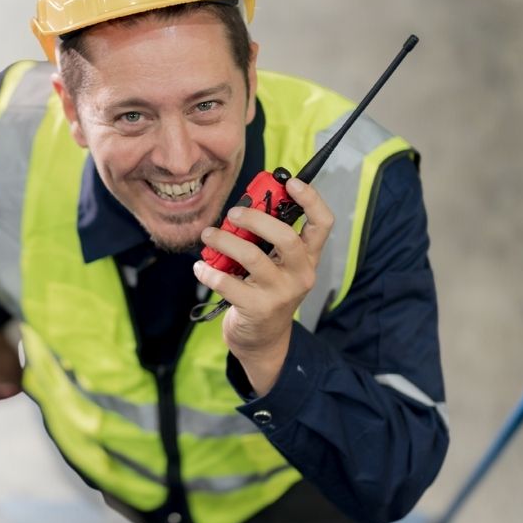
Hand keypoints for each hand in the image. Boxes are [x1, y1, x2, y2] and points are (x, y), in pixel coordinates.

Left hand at [192, 178, 334, 394]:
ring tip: (207, 234)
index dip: (311, 199)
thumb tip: (244, 205)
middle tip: (232, 213)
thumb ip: (265, 238)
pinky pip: (228, 283)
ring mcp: (281, 293)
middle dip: (255, 219)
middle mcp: (301, 274)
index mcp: (307, 258)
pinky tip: (200, 268)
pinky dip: (208, 272)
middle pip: (286, 237)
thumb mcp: (274, 265)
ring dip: (223, 241)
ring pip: (252, 256)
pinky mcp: (258, 309)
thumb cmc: (264, 291)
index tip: (290, 181)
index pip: (323, 224)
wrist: (261, 340)